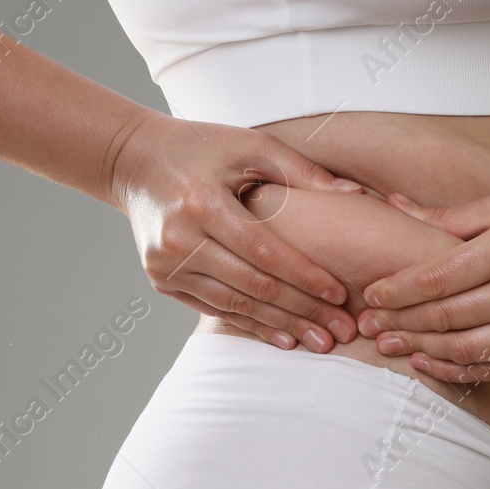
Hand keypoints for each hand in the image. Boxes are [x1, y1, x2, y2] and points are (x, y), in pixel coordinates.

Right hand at [108, 110, 364, 350]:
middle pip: (252, 285)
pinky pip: (214, 309)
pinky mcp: (161, 281)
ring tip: (319, 342)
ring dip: (280, 326)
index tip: (339, 295)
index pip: (264, 250)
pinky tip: (281, 337)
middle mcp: (178, 239)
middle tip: (340, 332)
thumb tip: (355, 195)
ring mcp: (164, 265)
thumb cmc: (202, 148)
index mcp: (201, 203)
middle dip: (301, 311)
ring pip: (234, 304)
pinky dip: (250, 324)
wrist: (134, 161)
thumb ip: (301, 171)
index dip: (304, 276)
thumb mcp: (249, 146)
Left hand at [356, 176, 489, 381]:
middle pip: (446, 316)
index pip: (438, 277)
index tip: (371, 297)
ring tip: (392, 347)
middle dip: (401, 322)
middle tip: (368, 327)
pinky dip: (460, 369)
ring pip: (467, 348)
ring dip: (423, 350)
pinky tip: (432, 363)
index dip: (398, 291)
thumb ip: (449, 217)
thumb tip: (393, 208)